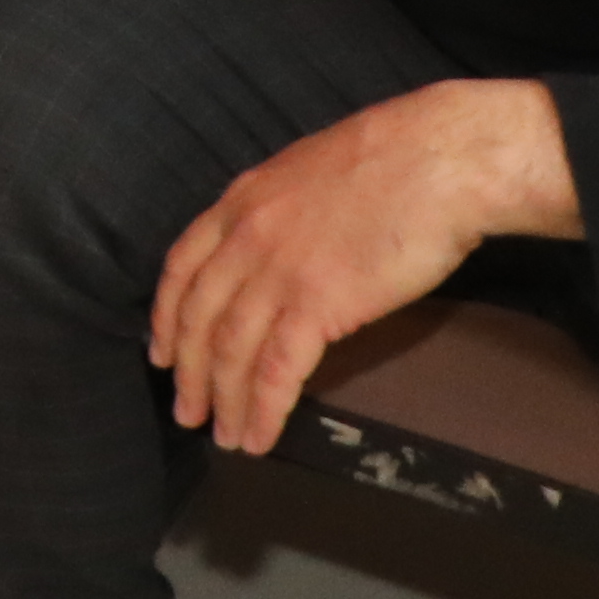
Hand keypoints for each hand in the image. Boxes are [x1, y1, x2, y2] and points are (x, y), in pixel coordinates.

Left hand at [148, 76, 573, 449]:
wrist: (438, 160)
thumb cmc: (393, 160)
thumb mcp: (308, 171)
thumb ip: (281, 210)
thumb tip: (283, 243)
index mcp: (241, 200)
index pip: (182, 266)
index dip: (167, 315)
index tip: (161, 350)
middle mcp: (245, 237)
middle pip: (198, 316)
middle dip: (188, 371)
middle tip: (186, 411)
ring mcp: (276, 271)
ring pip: (229, 349)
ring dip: (221, 399)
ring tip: (222, 436)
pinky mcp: (316, 305)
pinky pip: (276, 370)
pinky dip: (263, 409)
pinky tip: (258, 437)